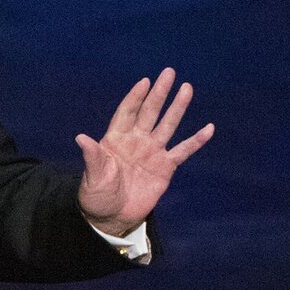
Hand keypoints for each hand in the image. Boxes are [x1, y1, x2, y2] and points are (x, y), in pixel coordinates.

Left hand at [75, 67, 213, 236]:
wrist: (112, 216)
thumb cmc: (97, 195)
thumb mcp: (93, 176)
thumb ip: (93, 157)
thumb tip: (81, 137)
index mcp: (116, 139)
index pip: (127, 112)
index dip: (135, 97)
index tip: (145, 81)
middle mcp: (136, 141)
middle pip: (150, 112)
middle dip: (159, 93)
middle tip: (169, 72)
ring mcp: (152, 152)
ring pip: (167, 125)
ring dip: (177, 108)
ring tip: (187, 88)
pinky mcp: (165, 168)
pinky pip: (183, 151)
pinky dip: (196, 141)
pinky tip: (209, 128)